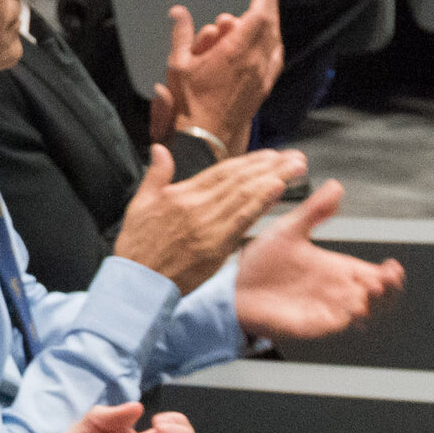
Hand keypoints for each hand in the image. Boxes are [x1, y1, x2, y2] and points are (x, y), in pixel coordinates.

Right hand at [108, 147, 293, 292]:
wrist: (137, 282)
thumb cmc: (137, 247)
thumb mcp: (139, 204)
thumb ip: (156, 174)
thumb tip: (161, 150)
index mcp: (181, 195)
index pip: (221, 172)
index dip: (249, 161)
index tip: (270, 154)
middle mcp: (196, 206)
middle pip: (239, 180)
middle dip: (270, 165)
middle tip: (294, 156)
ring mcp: (207, 226)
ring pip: (244, 195)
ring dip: (273, 178)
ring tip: (295, 167)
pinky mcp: (215, 247)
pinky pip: (242, 220)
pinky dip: (261, 202)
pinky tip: (277, 189)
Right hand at [150, 0, 280, 157]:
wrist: (206, 137)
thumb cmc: (190, 104)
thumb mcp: (179, 64)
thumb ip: (182, 34)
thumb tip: (179, 13)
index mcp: (235, 51)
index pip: (259, 14)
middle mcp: (254, 62)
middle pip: (271, 26)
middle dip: (269, 6)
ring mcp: (261, 76)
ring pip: (276, 43)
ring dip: (272, 26)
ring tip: (267, 16)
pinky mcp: (262, 89)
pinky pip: (275, 61)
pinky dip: (274, 46)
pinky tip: (271, 45)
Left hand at [230, 180, 405, 337]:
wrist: (235, 287)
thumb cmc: (261, 261)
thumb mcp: (290, 230)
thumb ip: (315, 211)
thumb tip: (335, 186)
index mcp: (335, 268)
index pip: (371, 273)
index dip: (388, 274)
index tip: (393, 266)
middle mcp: (335, 290)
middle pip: (375, 296)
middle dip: (388, 290)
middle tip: (388, 279)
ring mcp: (326, 308)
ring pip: (362, 312)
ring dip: (373, 304)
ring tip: (373, 289)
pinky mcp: (312, 323)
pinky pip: (337, 324)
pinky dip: (348, 318)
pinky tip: (353, 308)